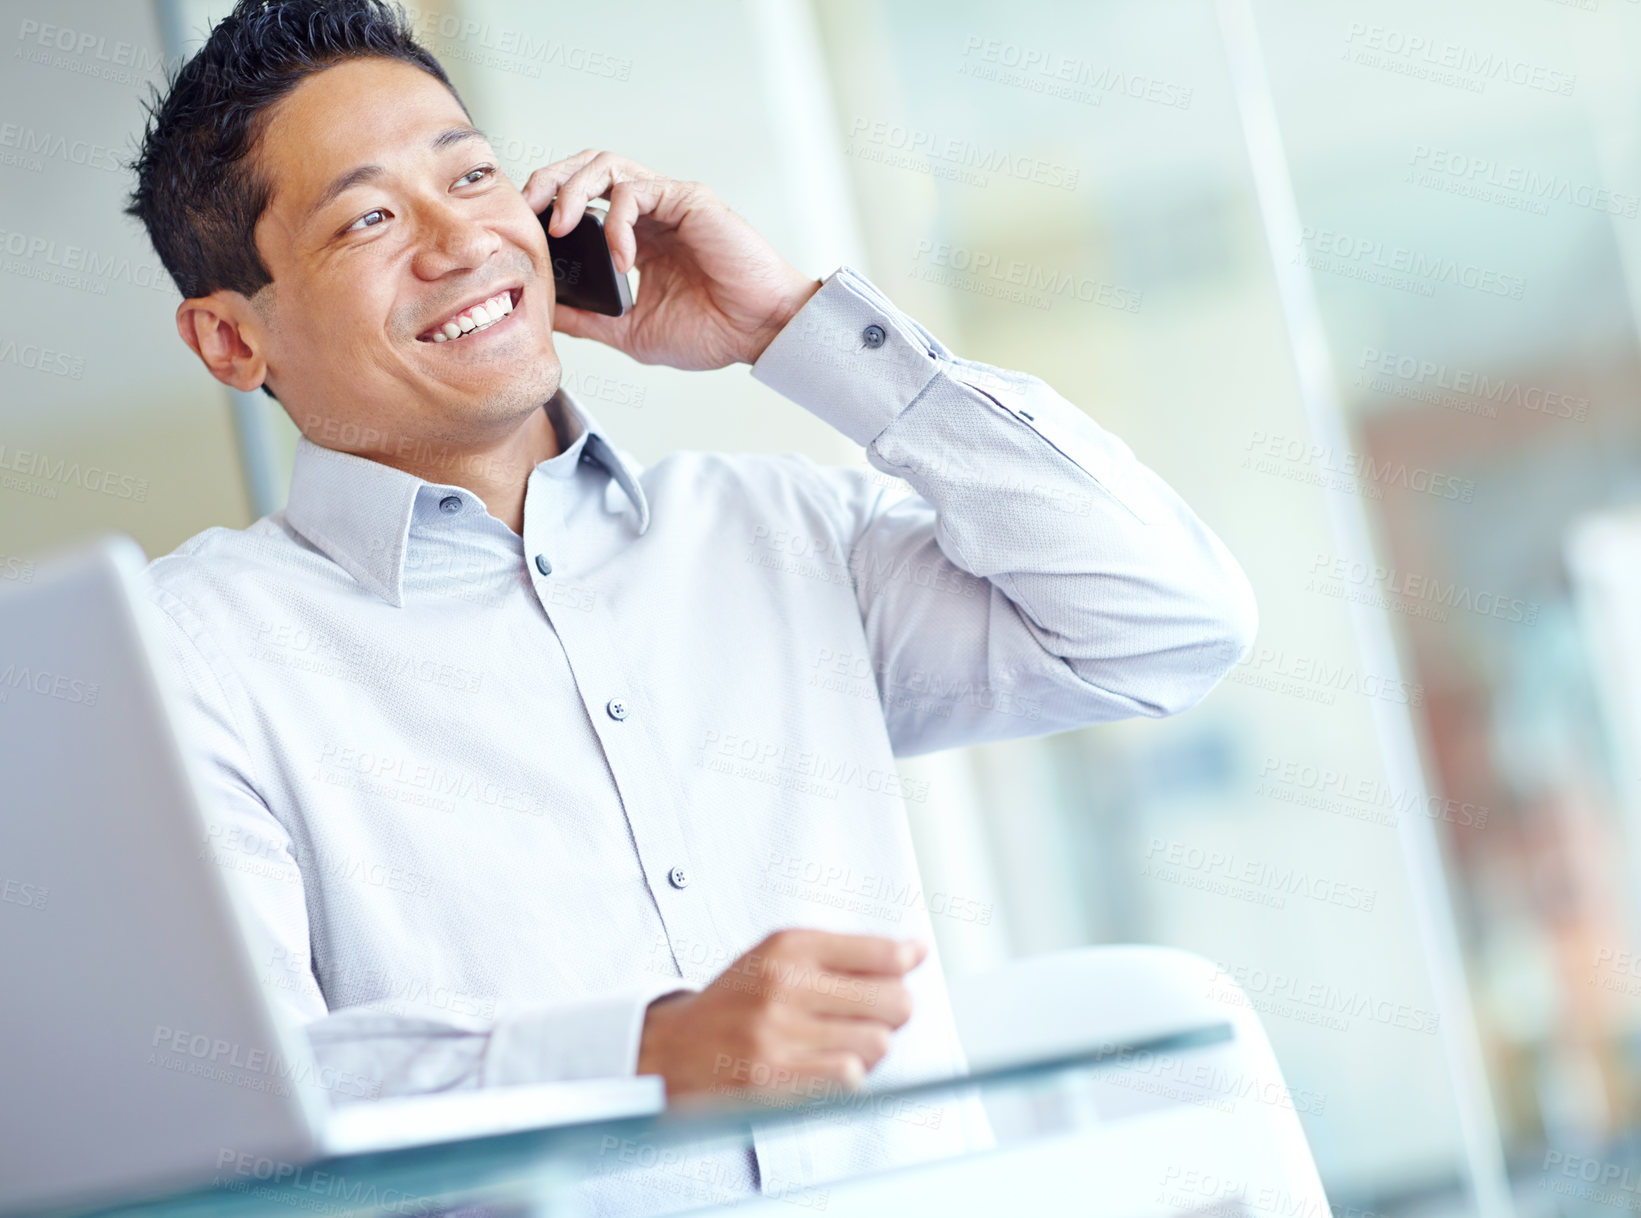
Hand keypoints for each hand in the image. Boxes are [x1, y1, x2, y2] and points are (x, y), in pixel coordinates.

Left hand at [522, 150, 820, 369]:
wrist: (759, 334)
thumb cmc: (712, 332)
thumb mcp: (631, 332)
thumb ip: (589, 319)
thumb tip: (543, 313)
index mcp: (637, 239)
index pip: (580, 202)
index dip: (547, 206)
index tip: (521, 230)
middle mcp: (650, 213)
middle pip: (586, 168)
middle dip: (548, 180)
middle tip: (526, 210)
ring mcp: (668, 202)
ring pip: (605, 164)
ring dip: (573, 188)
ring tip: (561, 226)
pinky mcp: (687, 200)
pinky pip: (636, 191)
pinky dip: (617, 222)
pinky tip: (622, 260)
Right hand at [637, 929, 926, 1105]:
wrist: (665, 1050)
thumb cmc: (734, 1004)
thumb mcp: (780, 958)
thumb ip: (849, 954)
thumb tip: (918, 951)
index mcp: (788, 947)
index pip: (884, 954)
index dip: (902, 969)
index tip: (901, 975)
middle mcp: (783, 984)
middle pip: (893, 1002)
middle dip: (892, 1014)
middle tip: (867, 1018)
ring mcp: (777, 1033)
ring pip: (876, 1045)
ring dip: (868, 1051)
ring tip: (838, 1046)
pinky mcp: (772, 1079)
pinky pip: (848, 1079)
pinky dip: (847, 1078)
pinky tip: (824, 1070)